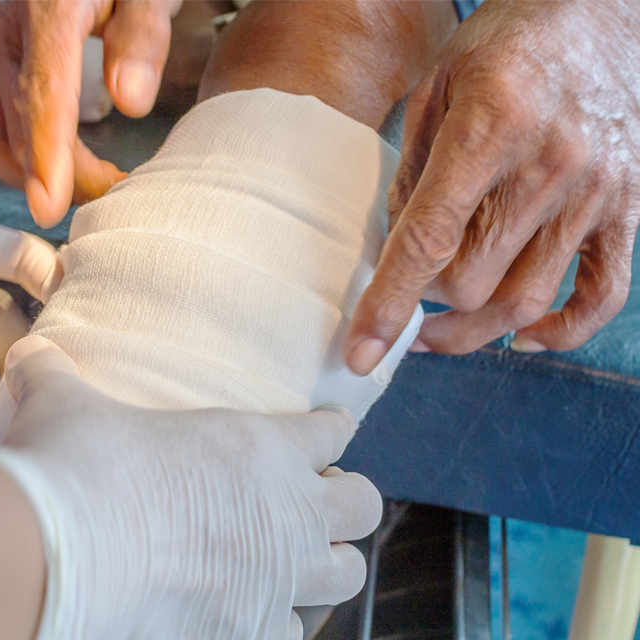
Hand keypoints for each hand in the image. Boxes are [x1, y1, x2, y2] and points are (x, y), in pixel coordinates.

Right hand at [0, 0, 181, 227]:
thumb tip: (130, 101)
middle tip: (113, 187)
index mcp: (46, 9)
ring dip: (31, 179)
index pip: (42, 96)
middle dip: (71, 181)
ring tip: (80, 177)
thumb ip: (143, 37)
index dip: (48, 159)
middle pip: (23, 136)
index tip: (51, 208)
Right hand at [0, 336, 381, 638]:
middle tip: (316, 500)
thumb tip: (29, 353)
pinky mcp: (251, 634)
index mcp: (257, 446)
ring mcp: (277, 579)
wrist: (60, 556)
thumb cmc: (74, 468)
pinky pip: (292, 634)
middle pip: (363, 504)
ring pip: (348, 574)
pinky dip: (278, 623)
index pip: (329, 432)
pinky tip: (254, 615)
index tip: (330, 430)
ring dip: (327, 565)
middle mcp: (285, 512)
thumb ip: (54, 374)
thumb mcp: (64, 405)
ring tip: (300, 561)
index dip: (331, 429)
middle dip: (347, 501)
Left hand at [346, 0, 639, 373]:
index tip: (359, 352)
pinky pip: (603, 295)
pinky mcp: (629, 207)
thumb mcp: (437, 85)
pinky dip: (561, 331)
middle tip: (407, 290)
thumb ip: (411, 170)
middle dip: (425, 300)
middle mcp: (550, 165)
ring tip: (438, 330)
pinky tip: (519, 335)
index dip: (388, 304)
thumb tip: (389, 250)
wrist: (605, 11)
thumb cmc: (507, 43)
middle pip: (471, 282)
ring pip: (524, 301)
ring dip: (472, 330)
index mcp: (490, 126)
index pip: (428, 240)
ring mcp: (597, 192)